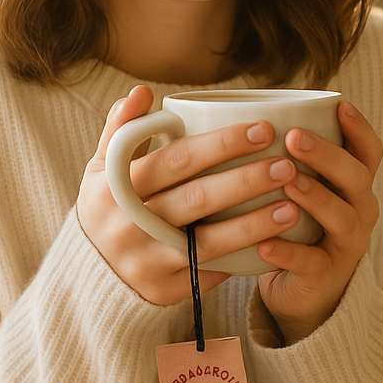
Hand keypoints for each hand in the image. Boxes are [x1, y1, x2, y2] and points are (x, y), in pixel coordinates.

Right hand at [77, 85, 306, 304]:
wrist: (89, 272)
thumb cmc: (108, 207)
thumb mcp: (101, 167)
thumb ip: (121, 128)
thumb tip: (143, 91)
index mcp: (116, 187)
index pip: (176, 160)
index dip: (220, 144)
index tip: (262, 128)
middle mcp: (130, 226)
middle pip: (197, 199)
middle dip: (246, 180)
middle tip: (287, 165)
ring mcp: (148, 262)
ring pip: (208, 243)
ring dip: (254, 224)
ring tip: (292, 206)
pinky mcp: (164, 291)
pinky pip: (209, 275)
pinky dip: (241, 259)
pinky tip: (275, 245)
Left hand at [256, 102, 381, 345]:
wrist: (306, 293)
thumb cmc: (301, 228)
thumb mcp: (306, 191)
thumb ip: (294, 160)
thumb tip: (253, 114)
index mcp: (355, 187)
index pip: (369, 152)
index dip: (360, 128)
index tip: (340, 104)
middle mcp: (360, 212)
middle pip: (356, 178)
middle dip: (328, 155)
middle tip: (295, 137)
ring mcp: (347, 246)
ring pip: (342, 218)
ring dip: (316, 197)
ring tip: (288, 182)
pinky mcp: (326, 276)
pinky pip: (311, 262)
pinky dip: (288, 252)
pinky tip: (264, 243)